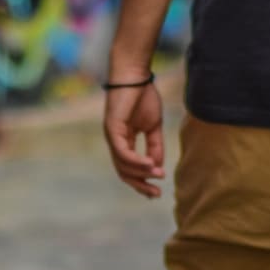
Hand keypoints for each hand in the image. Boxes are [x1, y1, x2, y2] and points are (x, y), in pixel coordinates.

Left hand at [103, 82, 165, 198]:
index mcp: (124, 142)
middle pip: (124, 172)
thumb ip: (155, 146)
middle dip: (140, 184)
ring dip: (141, 173)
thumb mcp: (153, 127)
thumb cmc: (143, 96)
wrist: (135, 75)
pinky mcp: (112, 129)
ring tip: (157, 175)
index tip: (156, 191)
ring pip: (122, 165)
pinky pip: (122, 152)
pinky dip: (135, 161)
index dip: (142, 181)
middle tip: (156, 194)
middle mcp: (115, 142)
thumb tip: (158, 167)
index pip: (130, 168)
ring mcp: (112, 136)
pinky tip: (149, 165)